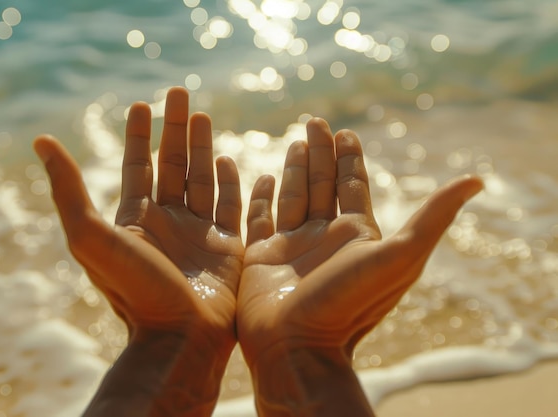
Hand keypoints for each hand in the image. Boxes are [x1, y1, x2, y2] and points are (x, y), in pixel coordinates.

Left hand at [34, 87, 242, 415]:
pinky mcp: (228, 248)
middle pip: (172, 164)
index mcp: (136, 219)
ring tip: (201, 114)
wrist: (179, 337)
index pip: (137, 166)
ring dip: (201, 145)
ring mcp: (198, 234)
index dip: (138, 134)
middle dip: (174, 127)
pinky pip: (230, 206)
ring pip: (201, 178)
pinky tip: (226, 158)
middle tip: (179, 91)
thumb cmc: (135, 290)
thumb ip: (68, 190)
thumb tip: (41, 140)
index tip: (142, 104)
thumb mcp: (91, 237)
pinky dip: (229, 182)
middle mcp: (167, 223)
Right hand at [237, 118, 482, 415]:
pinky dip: (262, 196)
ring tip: (294, 142)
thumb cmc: (349, 304)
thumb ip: (433, 217)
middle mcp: (325, 236)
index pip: (353, 185)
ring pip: (294, 195)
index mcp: (356, 234)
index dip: (350, 158)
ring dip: (294, 168)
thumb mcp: (400, 257)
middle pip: (324, 183)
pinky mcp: (262, 255)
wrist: (299, 346)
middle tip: (314, 121)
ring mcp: (293, 246)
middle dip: (320, 152)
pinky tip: (262, 177)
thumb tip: (476, 180)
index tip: (346, 132)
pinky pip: (262, 217)